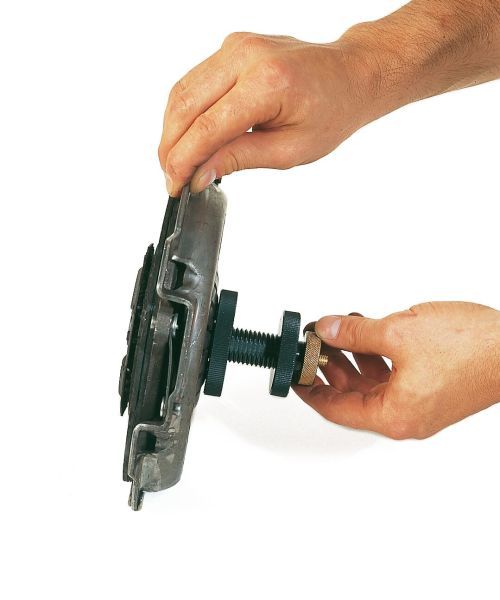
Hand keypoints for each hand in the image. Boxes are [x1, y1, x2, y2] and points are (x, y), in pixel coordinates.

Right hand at [158, 33, 371, 195]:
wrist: (350, 75)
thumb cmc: (331, 111)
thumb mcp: (289, 150)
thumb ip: (239, 158)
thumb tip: (199, 174)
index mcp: (268, 84)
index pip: (207, 128)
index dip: (184, 161)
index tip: (175, 185)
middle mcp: (247, 56)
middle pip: (185, 105)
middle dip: (170, 147)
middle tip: (171, 177)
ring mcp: (237, 46)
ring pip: (183, 91)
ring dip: (173, 130)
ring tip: (177, 161)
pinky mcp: (233, 46)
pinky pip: (196, 80)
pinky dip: (186, 111)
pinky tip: (189, 136)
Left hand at [294, 302, 499, 438]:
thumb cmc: (474, 349)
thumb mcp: (398, 333)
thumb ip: (355, 333)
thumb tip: (328, 330)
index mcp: (393, 415)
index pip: (336, 409)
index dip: (310, 390)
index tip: (295, 376)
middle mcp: (406, 418)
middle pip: (352, 398)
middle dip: (330, 369)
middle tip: (314, 347)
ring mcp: (420, 407)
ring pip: (372, 386)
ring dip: (352, 360)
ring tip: (337, 335)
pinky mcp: (432, 392)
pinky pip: (392, 379)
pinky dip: (376, 359)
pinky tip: (369, 337)